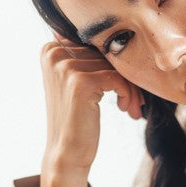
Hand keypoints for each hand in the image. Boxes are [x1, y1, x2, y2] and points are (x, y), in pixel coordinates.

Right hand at [38, 36, 144, 186]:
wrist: (66, 154)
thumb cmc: (77, 119)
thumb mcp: (76, 83)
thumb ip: (88, 58)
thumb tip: (117, 32)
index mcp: (50, 48)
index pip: (95, 45)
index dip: (114, 64)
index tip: (124, 87)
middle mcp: (54, 53)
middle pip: (106, 54)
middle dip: (125, 78)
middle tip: (135, 102)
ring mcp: (65, 67)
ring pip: (115, 67)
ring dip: (130, 89)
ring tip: (131, 108)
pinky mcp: (80, 82)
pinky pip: (118, 79)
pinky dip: (129, 94)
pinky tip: (126, 109)